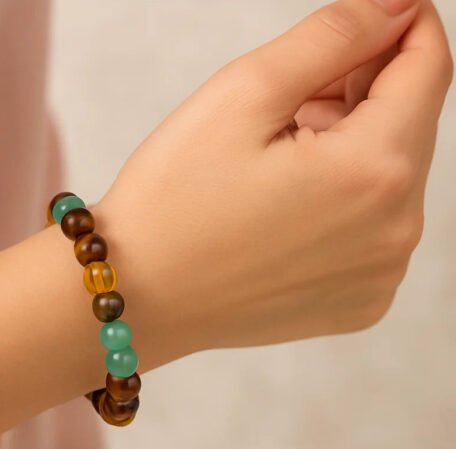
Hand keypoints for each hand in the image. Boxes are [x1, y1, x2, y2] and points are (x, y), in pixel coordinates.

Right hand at [91, 0, 452, 357]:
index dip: (406, 26)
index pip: (429, 71)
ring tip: (278, 148)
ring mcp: (379, 277)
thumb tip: (391, 8)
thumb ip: (330, 37)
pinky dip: (346, 197)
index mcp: (374, 174)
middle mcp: (396, 235)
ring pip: (391, 176)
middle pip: (410, 125)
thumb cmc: (174, 201)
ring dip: (351, 144)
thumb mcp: (244, 94)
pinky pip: (374, 228)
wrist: (139, 296)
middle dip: (364, 91)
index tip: (374, 12)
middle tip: (296, 89)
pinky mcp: (358, 302)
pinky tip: (288, 199)